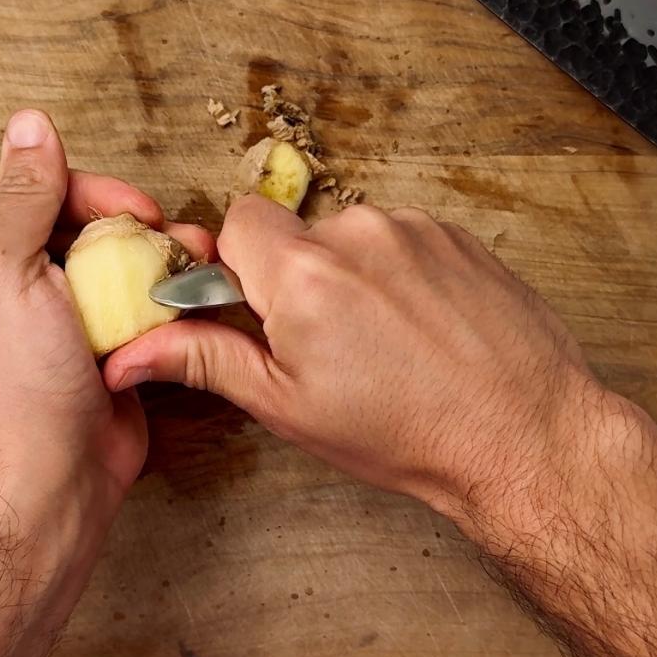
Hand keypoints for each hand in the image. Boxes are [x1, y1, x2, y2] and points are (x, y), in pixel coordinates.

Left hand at [0, 110, 214, 526]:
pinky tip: (188, 292)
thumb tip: (29, 121)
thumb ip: (22, 194)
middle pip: (69, 218)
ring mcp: (43, 314)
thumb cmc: (14, 383)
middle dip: (126, 224)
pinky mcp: (85, 343)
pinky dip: (157, 293)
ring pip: (104, 257)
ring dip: (152, 255)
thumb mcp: (5, 272)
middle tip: (171, 236)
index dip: (84, 190)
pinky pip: (124, 299)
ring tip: (194, 260)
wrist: (52, 482)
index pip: (26, 188)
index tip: (134, 211)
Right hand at [105, 195, 603, 515]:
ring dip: (352, 276)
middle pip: (296, 232)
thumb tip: (131, 353)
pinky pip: (402, 239)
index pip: (238, 220)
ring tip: (386, 342)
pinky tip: (422, 328)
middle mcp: (358, 232)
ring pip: (351, 237)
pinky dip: (400, 274)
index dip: (240, 265)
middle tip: (329, 344)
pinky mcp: (457, 234)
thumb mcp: (288, 407)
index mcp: (303, 274)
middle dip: (298, 278)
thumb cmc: (408, 434)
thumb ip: (206, 359)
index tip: (257, 306)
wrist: (525, 436)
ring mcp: (415, 228)